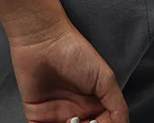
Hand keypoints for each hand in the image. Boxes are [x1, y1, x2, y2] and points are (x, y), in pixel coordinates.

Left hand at [8, 22, 128, 122]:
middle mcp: (77, 113)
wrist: (42, 40)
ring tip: (72, 120)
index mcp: (94, 106)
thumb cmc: (75, 51)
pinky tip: (60, 122)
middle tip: (83, 121)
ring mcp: (56, 117)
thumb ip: (117, 105)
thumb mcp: (105, 77)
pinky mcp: (36, 117)